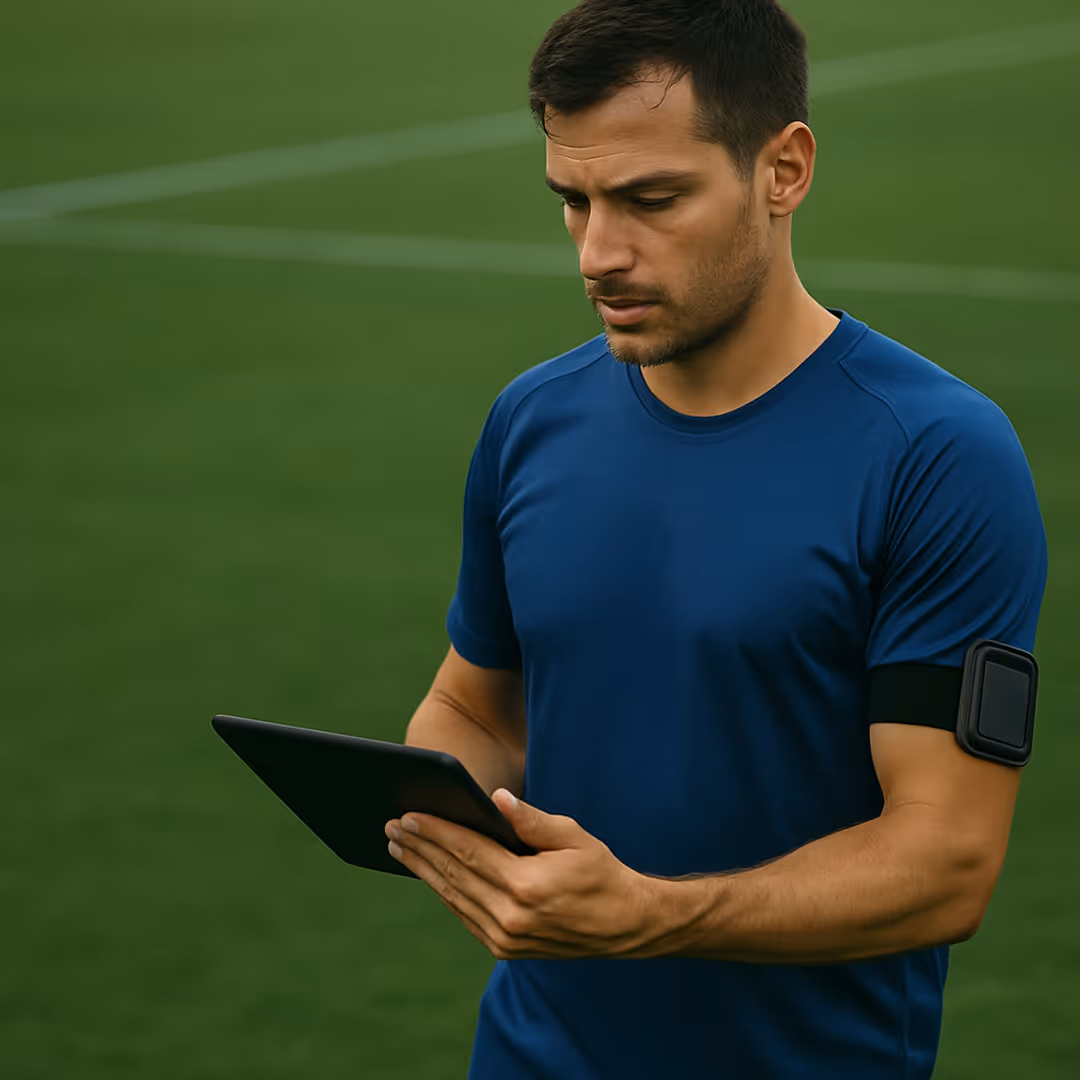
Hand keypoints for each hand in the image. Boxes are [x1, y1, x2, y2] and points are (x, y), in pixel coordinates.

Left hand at [385, 791, 687, 959]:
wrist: (625, 925)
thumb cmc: (601, 872)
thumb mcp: (573, 837)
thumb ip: (531, 819)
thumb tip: (494, 798)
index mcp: (526, 886)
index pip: (469, 851)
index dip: (436, 831)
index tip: (409, 814)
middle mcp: (510, 918)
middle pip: (452, 875)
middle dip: (419, 848)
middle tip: (392, 826)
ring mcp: (505, 938)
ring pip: (453, 897)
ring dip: (423, 869)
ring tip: (400, 847)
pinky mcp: (504, 949)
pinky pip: (465, 914)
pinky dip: (444, 891)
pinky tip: (429, 872)